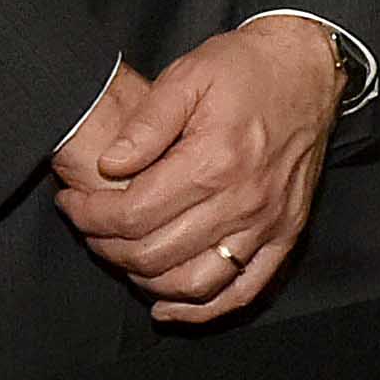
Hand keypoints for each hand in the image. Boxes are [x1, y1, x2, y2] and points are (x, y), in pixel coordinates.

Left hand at [52, 15, 338, 323]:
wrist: (308, 70)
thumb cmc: (245, 69)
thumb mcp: (188, 74)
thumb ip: (146, 123)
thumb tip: (109, 166)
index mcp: (213, 161)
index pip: (134, 214)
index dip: (90, 216)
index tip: (71, 203)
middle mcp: (242, 202)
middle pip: (155, 254)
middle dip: (106, 245)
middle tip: (88, 225)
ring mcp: (267, 226)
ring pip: (192, 283)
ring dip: (144, 279)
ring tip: (120, 253)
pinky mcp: (285, 236)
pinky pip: (241, 292)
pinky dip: (200, 310)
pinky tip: (167, 306)